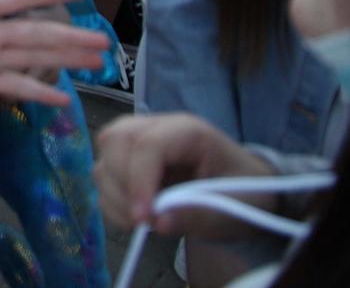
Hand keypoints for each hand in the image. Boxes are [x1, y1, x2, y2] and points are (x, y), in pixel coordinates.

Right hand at [94, 113, 272, 236]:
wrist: (246, 193)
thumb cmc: (244, 193)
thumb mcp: (234, 207)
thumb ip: (199, 214)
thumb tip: (159, 222)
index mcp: (188, 131)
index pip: (149, 144)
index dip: (140, 180)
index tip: (145, 219)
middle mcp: (156, 128)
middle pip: (116, 139)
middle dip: (122, 183)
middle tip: (142, 219)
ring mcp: (138, 141)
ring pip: (104, 155)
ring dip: (114, 193)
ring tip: (142, 221)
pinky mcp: (128, 160)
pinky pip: (104, 175)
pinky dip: (111, 200)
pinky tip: (134, 217)